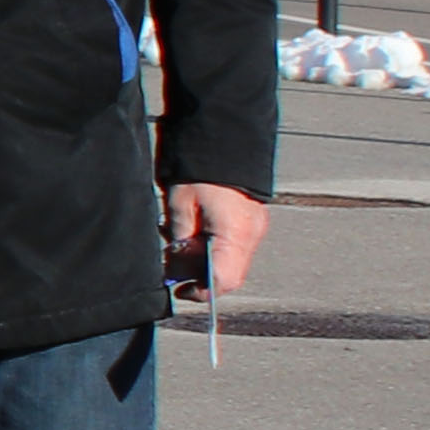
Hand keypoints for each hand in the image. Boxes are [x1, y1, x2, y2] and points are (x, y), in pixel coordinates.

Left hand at [168, 180, 268, 298]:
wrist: (224, 138)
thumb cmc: (200, 169)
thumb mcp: (180, 205)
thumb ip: (180, 240)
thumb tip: (175, 268)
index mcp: (236, 234)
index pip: (224, 280)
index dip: (201, 291)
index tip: (179, 291)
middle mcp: (252, 234)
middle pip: (229, 273)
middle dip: (199, 274)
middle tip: (174, 264)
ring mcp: (256, 227)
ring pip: (230, 260)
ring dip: (204, 259)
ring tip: (179, 242)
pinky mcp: (252, 219)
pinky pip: (233, 244)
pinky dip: (212, 246)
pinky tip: (192, 231)